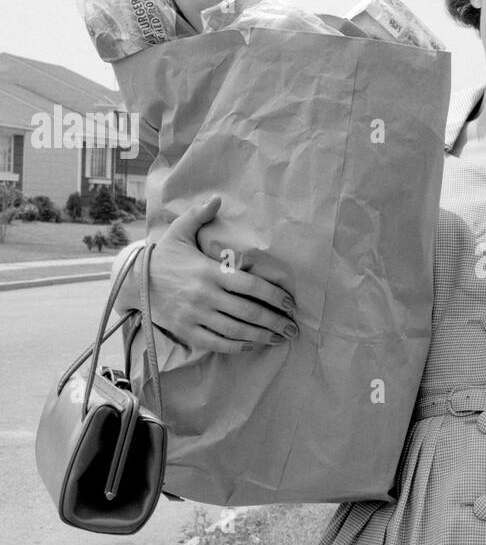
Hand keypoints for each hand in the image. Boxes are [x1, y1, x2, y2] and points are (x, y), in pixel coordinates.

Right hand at [141, 195, 298, 354]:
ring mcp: (195, 316)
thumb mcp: (179, 232)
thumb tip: (216, 198)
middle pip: (248, 312)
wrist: (133, 282)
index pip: (250, 285)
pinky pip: (216, 343)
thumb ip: (199, 215)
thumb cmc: (163, 257)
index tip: (289, 303)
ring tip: (279, 337)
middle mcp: (204, 296)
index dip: (273, 295)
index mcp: (209, 272)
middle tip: (292, 327)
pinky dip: (237, 346)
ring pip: (236, 330)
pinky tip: (252, 345)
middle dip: (274, 321)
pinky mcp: (186, 331)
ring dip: (261, 336)